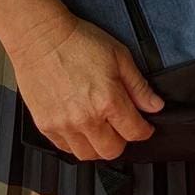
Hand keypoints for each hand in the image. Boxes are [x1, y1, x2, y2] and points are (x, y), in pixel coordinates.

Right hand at [5, 11, 163, 160]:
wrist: (40, 39)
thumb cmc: (77, 42)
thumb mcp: (119, 56)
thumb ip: (138, 86)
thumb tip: (154, 105)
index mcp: (108, 100)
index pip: (134, 132)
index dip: (144, 130)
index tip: (144, 127)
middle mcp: (86, 118)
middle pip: (112, 151)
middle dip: (122, 141)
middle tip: (121, 128)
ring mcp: (64, 125)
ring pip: (87, 155)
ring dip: (98, 146)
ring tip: (100, 130)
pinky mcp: (45, 125)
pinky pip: (64, 148)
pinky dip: (75, 143)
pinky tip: (80, 128)